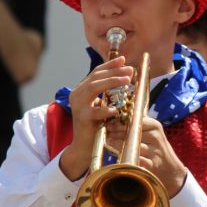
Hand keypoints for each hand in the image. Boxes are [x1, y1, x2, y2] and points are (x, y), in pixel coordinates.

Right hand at [59, 56, 132, 180]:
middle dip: (114, 72)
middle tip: (129, 70)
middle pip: (96, 77)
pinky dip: (106, 109)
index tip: (124, 59)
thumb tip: (126, 76)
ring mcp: (78, 106)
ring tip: (127, 81)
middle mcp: (77, 95)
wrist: (84, 146)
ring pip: (93, 88)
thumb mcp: (103, 104)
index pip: (96, 72)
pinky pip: (95, 112)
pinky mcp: (82, 119)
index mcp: (82, 90)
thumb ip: (109, 92)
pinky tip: (116, 108)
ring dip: (111, 82)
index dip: (110, 65)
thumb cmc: (97, 125)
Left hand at [106, 116, 187, 197]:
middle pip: (133, 132)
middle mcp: (156, 137)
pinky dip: (127, 158)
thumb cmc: (156, 150)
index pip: (136, 120)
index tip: (110, 123)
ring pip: (134, 146)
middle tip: (107, 133)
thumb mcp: (151, 133)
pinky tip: (119, 156)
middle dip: (118, 132)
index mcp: (155, 126)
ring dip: (119, 144)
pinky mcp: (153, 165)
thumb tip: (116, 119)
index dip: (121, 122)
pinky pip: (138, 160)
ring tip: (109, 142)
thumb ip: (138, 125)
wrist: (170, 170)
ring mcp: (155, 151)